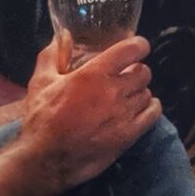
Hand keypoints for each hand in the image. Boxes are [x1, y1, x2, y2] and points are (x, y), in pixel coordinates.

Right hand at [19, 35, 161, 192]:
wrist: (45, 160)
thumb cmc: (42, 119)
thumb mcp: (41, 82)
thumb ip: (53, 54)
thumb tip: (63, 35)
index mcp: (94, 74)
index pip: (132, 49)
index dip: (138, 45)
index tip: (137, 48)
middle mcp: (113, 91)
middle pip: (143, 72)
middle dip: (136, 71)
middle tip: (124, 76)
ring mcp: (123, 114)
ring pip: (147, 93)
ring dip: (139, 92)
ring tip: (126, 97)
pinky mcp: (129, 135)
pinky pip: (153, 113)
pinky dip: (150, 109)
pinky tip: (137, 110)